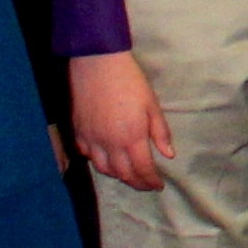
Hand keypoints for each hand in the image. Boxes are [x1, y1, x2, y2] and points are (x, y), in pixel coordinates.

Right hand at [68, 52, 171, 189]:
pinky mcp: (78, 131)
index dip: (151, 181)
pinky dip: (97, 161)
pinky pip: (86, 155)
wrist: (98, 63)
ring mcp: (92, 139)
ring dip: (118, 175)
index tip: (158, 185)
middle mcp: (110, 144)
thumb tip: (169, 154)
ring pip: (103, 168)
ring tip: (128, 174)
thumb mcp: (152, 105)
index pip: (143, 170)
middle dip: (136, 182)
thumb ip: (160, 132)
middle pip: (123, 174)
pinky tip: (104, 158)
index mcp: (132, 138)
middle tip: (145, 184)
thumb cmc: (130, 81)